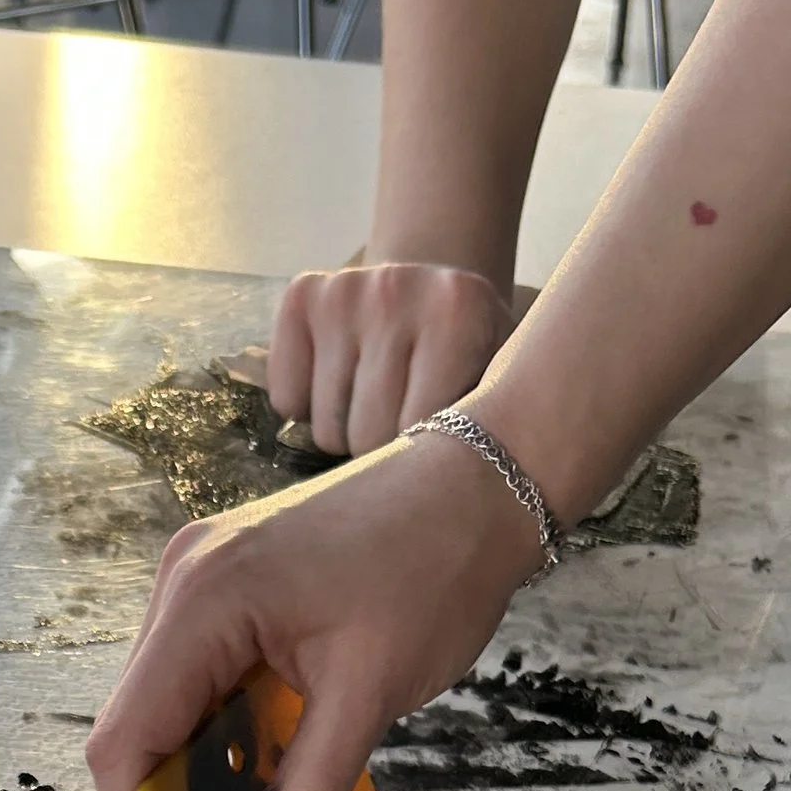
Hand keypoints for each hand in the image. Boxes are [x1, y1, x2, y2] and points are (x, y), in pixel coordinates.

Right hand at [86, 425, 542, 790]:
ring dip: (188, 772)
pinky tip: (251, 771)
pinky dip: (215, 731)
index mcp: (204, 600)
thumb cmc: (436, 571)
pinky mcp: (222, 581)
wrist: (479, 486)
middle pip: (136, 723)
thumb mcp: (370, 698)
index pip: (127, 738)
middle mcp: (181, 580)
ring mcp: (197, 575)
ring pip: (162, 704)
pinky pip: (195, 675)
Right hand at [266, 260, 514, 456]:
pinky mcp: (302, 295)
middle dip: (383, 451)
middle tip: (405, 429)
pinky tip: (341, 387)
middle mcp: (395, 290)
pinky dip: (307, 410)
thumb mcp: (504, 383)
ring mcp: (343, 291)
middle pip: (366, 435)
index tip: (439, 448)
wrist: (436, 285)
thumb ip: (493, 431)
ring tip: (377, 407)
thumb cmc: (473, 355)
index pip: (417, 432)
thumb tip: (448, 505)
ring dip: (348, 436)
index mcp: (458, 311)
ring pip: (325, 429)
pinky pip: (286, 400)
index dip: (423, 457)